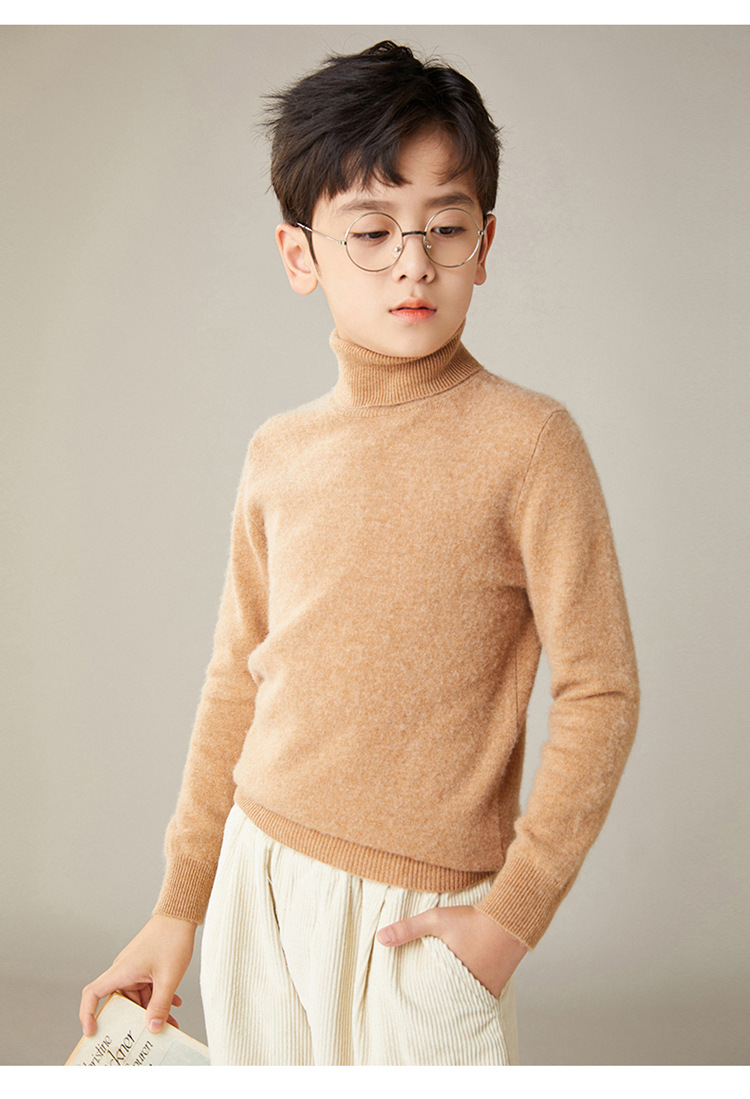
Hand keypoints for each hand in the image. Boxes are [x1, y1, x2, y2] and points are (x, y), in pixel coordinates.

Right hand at [79, 914, 196, 1036]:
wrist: (180, 914)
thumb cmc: (171, 939)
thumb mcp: (168, 978)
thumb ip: (160, 1005)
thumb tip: (152, 1029)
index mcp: (121, 971)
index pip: (92, 994)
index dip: (87, 1014)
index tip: (92, 1032)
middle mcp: (124, 971)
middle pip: (121, 1003)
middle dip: (135, 1020)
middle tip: (147, 1037)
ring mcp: (135, 969)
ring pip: (138, 998)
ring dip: (152, 1011)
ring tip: (170, 1024)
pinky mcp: (146, 967)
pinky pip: (148, 989)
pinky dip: (159, 998)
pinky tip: (175, 1004)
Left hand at [376, 904, 526, 996]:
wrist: (509, 920)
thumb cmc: (472, 920)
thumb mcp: (436, 919)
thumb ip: (408, 928)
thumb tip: (380, 938)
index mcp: (450, 977)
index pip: (429, 998)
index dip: (419, 1000)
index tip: (410, 999)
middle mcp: (469, 990)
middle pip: (446, 1004)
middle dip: (435, 1002)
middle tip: (423, 1003)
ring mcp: (484, 992)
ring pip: (463, 1003)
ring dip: (452, 999)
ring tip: (439, 998)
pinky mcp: (496, 989)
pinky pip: (478, 998)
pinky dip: (469, 996)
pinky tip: (460, 989)